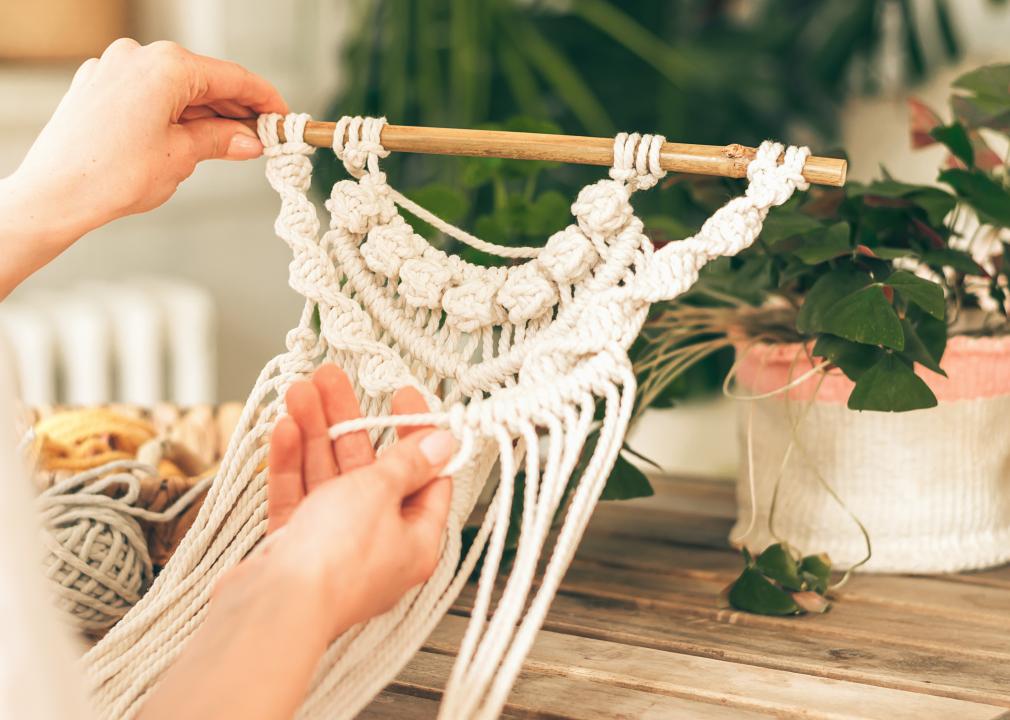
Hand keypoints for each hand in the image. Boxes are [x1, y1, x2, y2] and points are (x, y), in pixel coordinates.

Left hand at [0, 38, 286, 296]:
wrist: (54, 195)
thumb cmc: (112, 176)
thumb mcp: (182, 157)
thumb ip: (220, 141)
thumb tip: (250, 141)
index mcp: (165, 66)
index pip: (233, 78)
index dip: (265, 100)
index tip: (284, 118)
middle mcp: (137, 57)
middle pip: (205, 80)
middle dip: (236, 111)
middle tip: (264, 138)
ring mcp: (113, 69)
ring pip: (176, 89)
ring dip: (206, 115)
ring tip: (231, 146)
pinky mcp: (97, 87)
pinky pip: (149, 95)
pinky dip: (174, 114)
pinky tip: (189, 140)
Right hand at [141, 365, 454, 719]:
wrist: (273, 609)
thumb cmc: (336, 560)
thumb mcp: (380, 493)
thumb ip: (406, 462)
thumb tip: (443, 442)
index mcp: (415, 539)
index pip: (425, 475)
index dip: (414, 431)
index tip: (401, 395)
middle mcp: (377, 543)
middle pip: (368, 469)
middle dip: (348, 420)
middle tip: (332, 380)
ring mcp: (333, 546)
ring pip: (327, 478)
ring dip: (315, 431)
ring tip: (300, 390)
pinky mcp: (294, 549)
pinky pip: (297, 497)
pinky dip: (291, 464)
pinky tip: (284, 429)